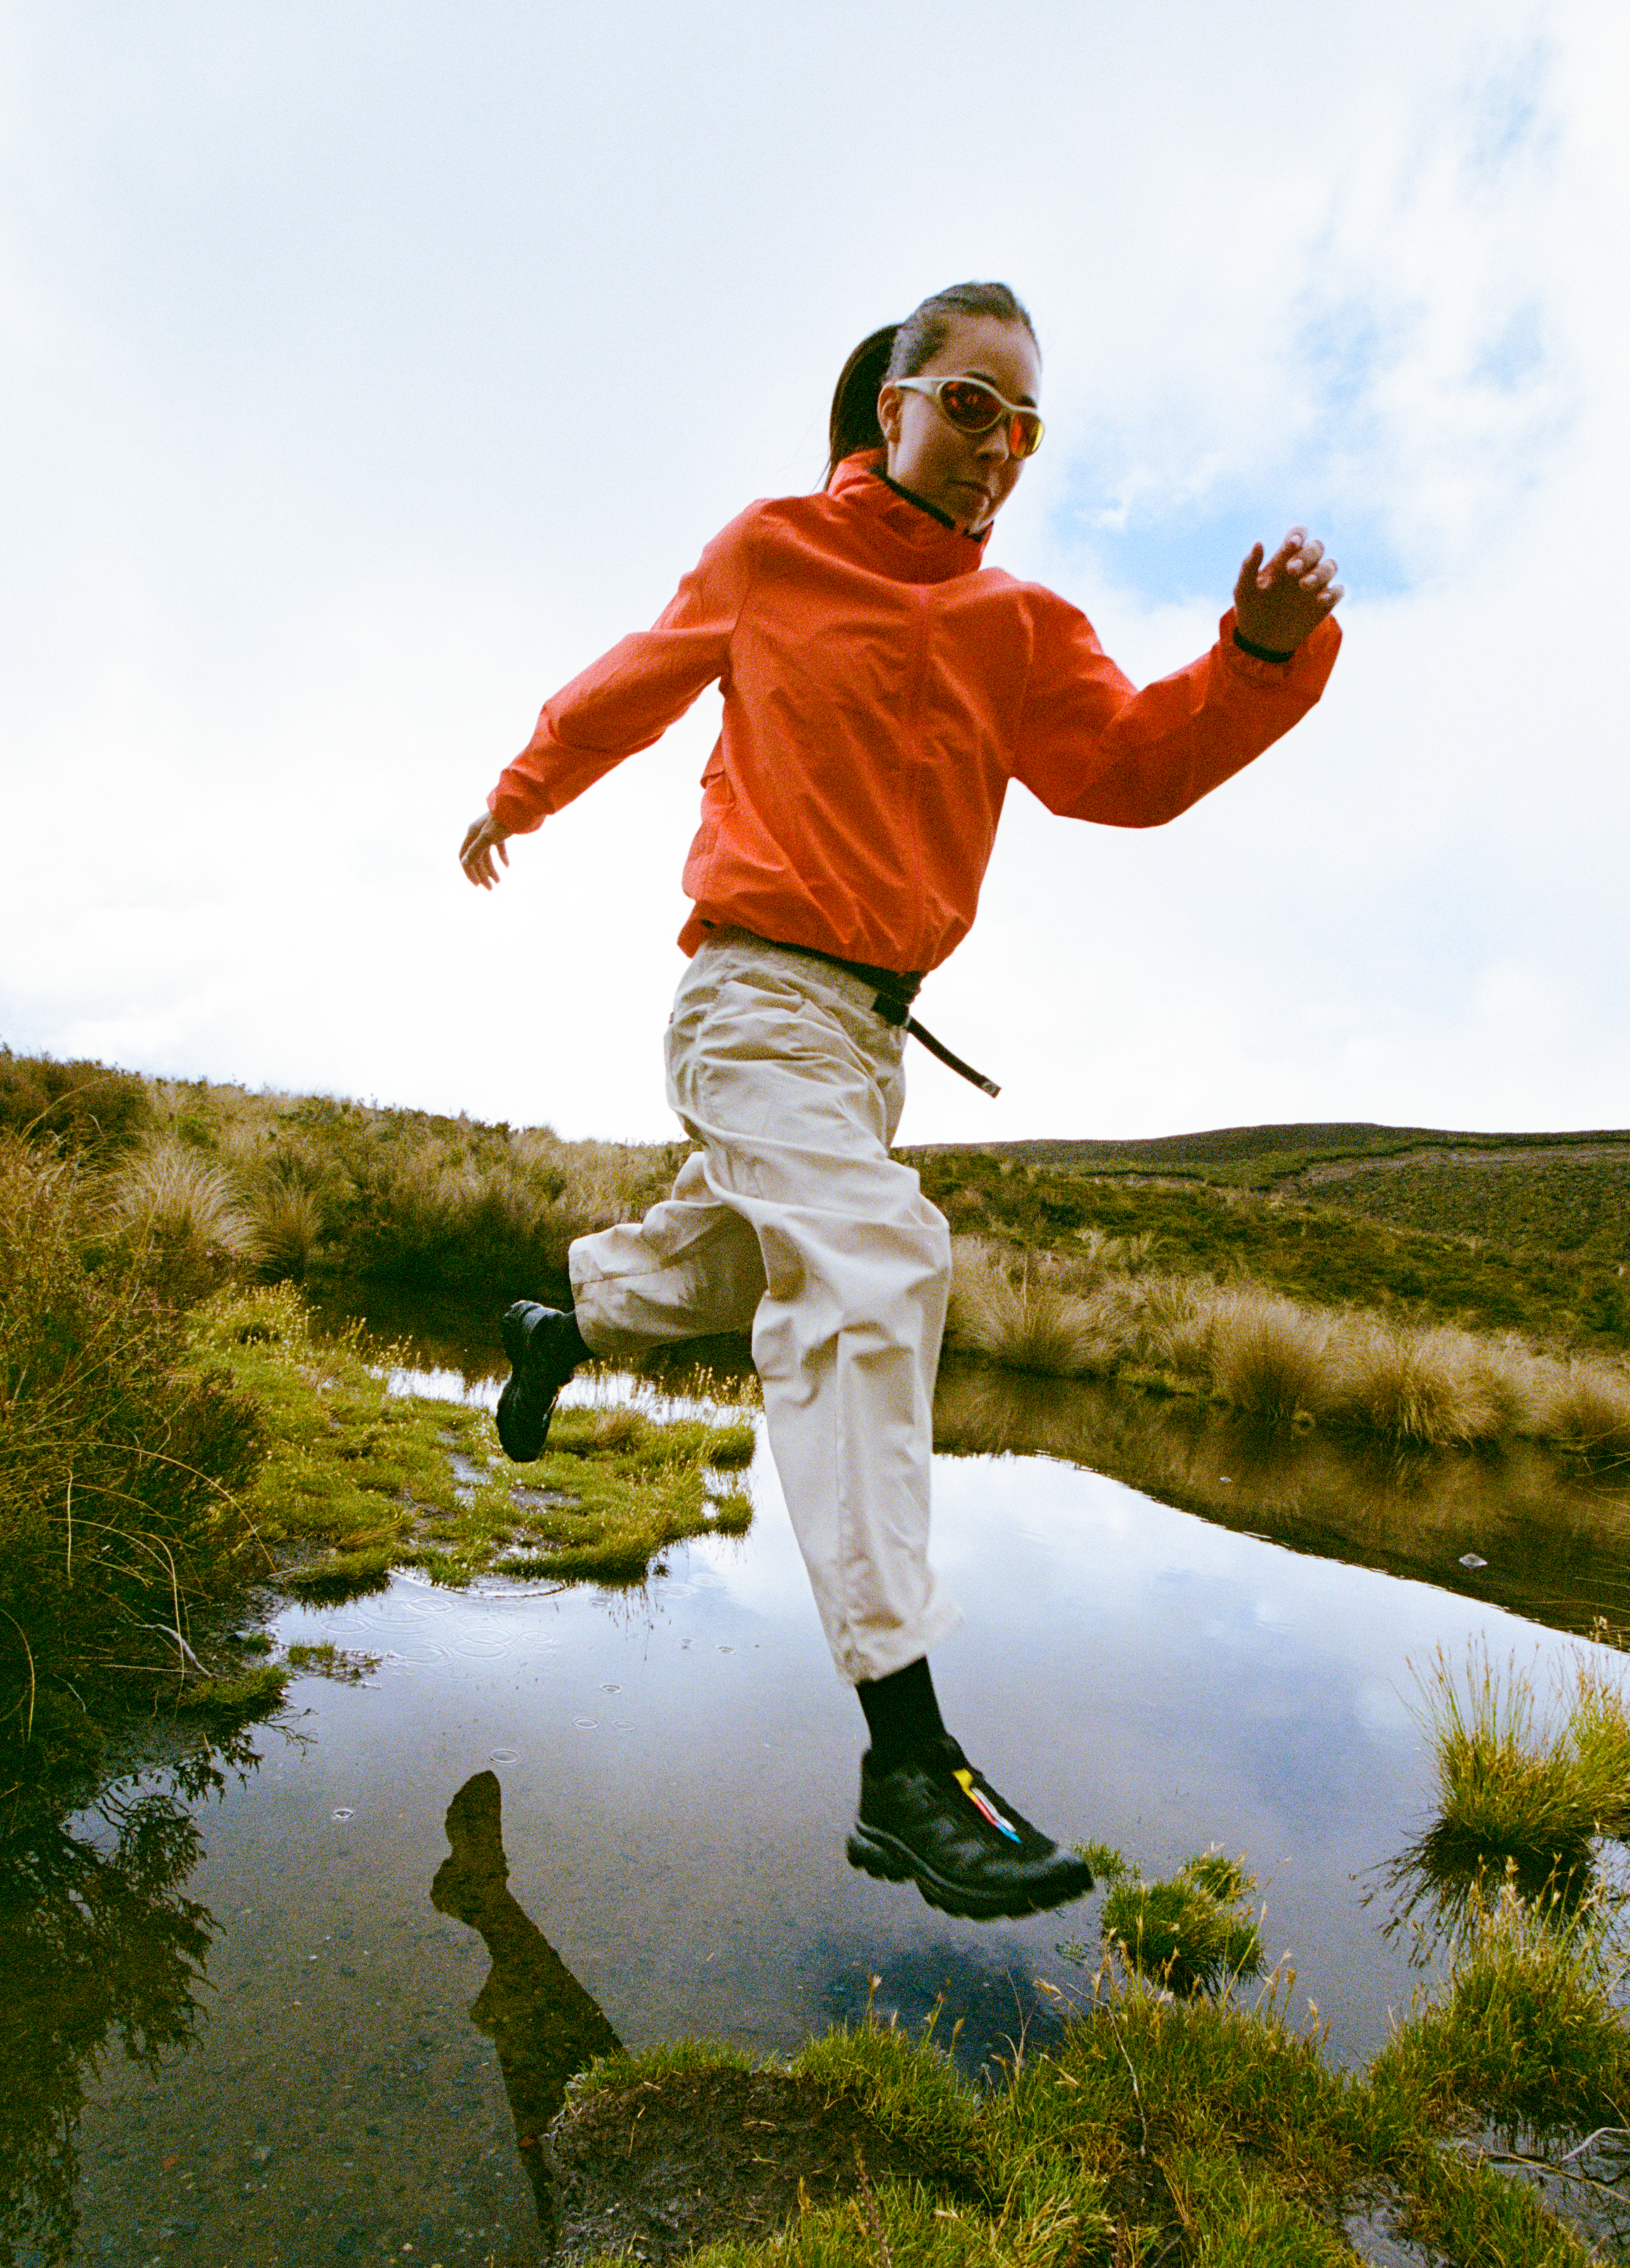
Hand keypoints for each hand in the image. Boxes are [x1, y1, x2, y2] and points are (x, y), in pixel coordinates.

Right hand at [460, 811, 510, 888]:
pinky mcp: (501, 831)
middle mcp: (478, 833)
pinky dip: (502, 857)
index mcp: (472, 834)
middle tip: (490, 889)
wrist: (521, 805)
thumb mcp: (488, 837)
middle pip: (476, 858)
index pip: (464, 857)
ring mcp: (489, 832)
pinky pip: (499, 847)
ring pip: (487, 855)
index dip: (469, 872)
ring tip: (499, 882)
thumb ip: (476, 850)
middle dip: (482, 874)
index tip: (477, 885)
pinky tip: (507, 866)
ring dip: (492, 869)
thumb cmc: (503, 820)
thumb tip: (464, 863)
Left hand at [1233, 527, 1342, 655]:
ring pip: (1330, 566)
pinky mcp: (1324, 603)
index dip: (1299, 534)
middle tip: (1291, 570)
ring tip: (1304, 585)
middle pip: (1317, 547)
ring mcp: (1316, 584)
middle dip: (1307, 555)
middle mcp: (1303, 567)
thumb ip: (1249, 566)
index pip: (1298, 535)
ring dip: (1321, 572)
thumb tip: (1259, 542)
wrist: (1260, 642)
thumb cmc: (1250, 610)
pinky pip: (1338, 591)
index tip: (1291, 544)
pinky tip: (1320, 600)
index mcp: (1283, 558)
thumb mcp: (1244, 590)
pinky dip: (1333, 592)